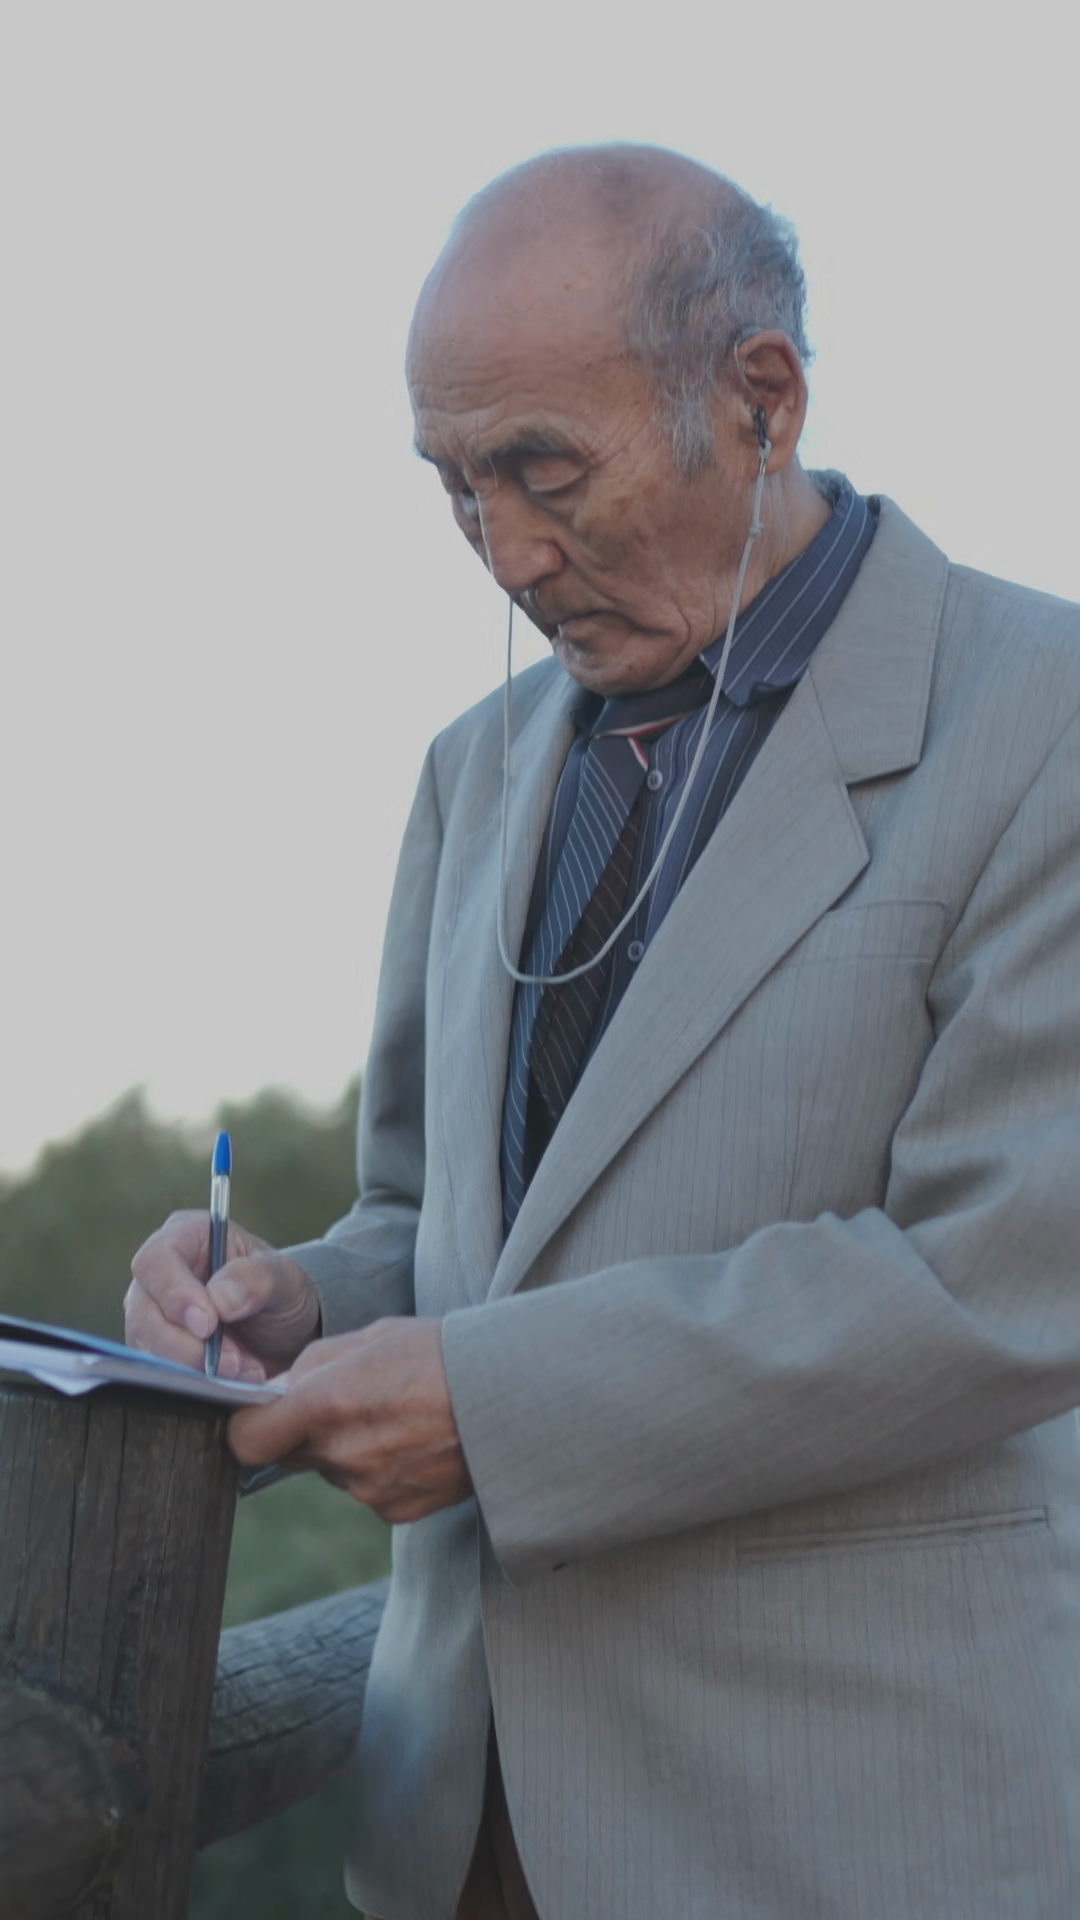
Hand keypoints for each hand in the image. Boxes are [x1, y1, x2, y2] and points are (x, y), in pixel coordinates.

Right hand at [125, 1210, 321, 1380]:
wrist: (285, 1332)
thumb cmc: (281, 1291)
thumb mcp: (284, 1278)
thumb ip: (257, 1279)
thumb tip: (219, 1298)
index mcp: (187, 1236)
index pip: (156, 1261)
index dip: (175, 1294)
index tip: (207, 1324)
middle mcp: (160, 1274)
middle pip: (144, 1310)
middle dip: (185, 1344)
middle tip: (230, 1361)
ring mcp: (153, 1312)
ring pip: (147, 1345)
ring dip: (193, 1365)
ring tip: (242, 1370)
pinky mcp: (157, 1348)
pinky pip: (160, 1369)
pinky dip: (196, 1379)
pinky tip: (234, 1378)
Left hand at [227, 1318, 471, 1522]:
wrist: (515, 1398)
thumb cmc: (444, 1354)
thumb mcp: (374, 1336)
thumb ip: (315, 1363)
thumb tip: (278, 1389)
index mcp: (328, 1403)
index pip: (247, 1439)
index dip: (250, 1426)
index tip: (266, 1413)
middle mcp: (342, 1455)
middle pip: (292, 1454)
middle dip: (307, 1430)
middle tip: (353, 1400)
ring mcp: (370, 1490)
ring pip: (334, 1471)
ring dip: (350, 1448)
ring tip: (400, 1416)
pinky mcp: (397, 1511)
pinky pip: (369, 1492)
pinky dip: (382, 1471)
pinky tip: (418, 1442)